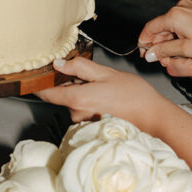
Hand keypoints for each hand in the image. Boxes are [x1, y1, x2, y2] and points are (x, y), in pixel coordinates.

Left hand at [37, 57, 166, 132]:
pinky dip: (91, 104)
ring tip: (105, 90)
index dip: (40, 82)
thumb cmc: (134, 97)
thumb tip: (59, 63)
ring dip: (83, 94)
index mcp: (78, 99)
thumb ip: (80, 67)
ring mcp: (84, 123)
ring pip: (75, 103)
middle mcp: (77, 114)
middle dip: (73, 84)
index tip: (38, 74)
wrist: (153, 118)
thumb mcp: (107, 73)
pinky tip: (107, 101)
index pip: (46, 93)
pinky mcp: (91, 128)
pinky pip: (84, 112)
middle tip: (93, 78)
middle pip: (64, 96)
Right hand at [139, 0, 191, 104]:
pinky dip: (181, 35)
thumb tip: (150, 53)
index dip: (145, 42)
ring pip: (173, 26)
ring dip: (171, 41)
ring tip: (177, 56)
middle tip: (162, 59)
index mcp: (176, 15)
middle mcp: (182, 7)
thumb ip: (164, 51)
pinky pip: (183, 23)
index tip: (143, 53)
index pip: (150, 28)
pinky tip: (186, 47)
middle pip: (161, 27)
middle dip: (160, 44)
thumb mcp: (187, 50)